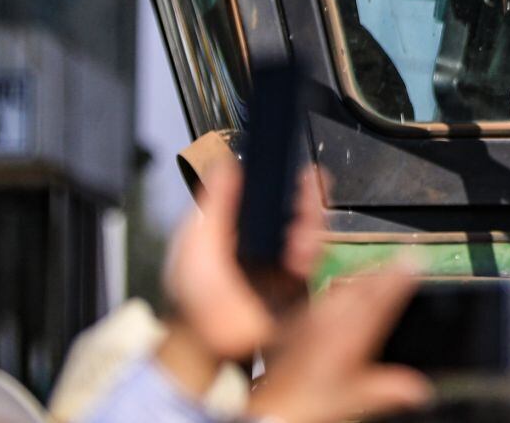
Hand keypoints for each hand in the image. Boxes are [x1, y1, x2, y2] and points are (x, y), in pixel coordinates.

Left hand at [157, 160, 323, 392]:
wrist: (213, 344)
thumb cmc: (196, 301)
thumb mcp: (197, 244)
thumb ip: (214, 204)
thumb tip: (225, 164)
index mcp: (230, 231)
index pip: (259, 196)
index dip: (276, 181)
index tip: (287, 167)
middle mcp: (257, 243)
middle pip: (290, 209)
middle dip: (302, 197)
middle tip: (307, 184)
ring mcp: (278, 263)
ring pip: (306, 228)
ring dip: (309, 222)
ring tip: (301, 224)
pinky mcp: (295, 282)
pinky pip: (313, 256)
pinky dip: (312, 248)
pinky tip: (301, 250)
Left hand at [244, 265, 432, 422]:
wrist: (272, 407)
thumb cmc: (309, 403)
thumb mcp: (356, 399)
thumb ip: (390, 390)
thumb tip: (420, 391)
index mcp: (350, 335)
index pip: (381, 297)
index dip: (400, 278)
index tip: (414, 262)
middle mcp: (331, 320)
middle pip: (362, 287)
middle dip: (384, 271)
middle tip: (402, 258)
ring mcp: (312, 319)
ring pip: (342, 288)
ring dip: (362, 275)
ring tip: (376, 267)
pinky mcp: (296, 323)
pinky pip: (323, 297)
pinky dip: (338, 289)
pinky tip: (340, 290)